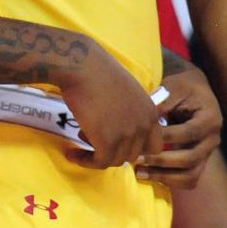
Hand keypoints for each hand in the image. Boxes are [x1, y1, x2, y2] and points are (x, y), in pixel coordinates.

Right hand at [59, 45, 163, 169]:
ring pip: (116, 160)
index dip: (135, 146)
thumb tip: (119, 124)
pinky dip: (85, 161)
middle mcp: (144, 126)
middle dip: (113, 148)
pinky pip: (100, 162)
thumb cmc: (97, 69)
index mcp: (151, 112)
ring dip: (97, 153)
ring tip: (79, 138)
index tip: (115, 141)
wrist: (80, 65)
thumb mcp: (126, 89)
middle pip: (133, 154)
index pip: (154, 145)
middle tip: (92, 135)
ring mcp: (127, 134)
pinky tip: (72, 153)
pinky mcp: (107, 141)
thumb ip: (130, 110)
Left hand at [135, 64, 221, 187]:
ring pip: (191, 174)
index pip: (189, 133)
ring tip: (139, 172)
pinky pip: (188, 178)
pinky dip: (169, 180)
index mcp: (210, 120)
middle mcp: (212, 140)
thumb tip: (147, 117)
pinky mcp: (198, 161)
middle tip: (137, 158)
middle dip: (162, 160)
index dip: (167, 136)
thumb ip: (164, 100)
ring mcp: (206, 153)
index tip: (143, 135)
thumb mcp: (174, 86)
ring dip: (164, 176)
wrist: (194, 91)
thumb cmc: (182, 86)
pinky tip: (148, 175)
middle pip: (191, 158)